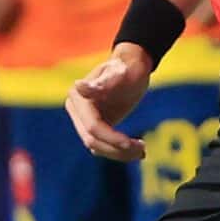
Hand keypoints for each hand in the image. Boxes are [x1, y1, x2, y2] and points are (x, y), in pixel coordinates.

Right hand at [67, 45, 151, 160]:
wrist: (131, 66)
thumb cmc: (127, 67)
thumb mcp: (119, 74)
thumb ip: (102, 83)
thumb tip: (79, 87)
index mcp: (78, 97)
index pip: (93, 127)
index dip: (111, 139)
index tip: (132, 144)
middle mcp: (77, 110)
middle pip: (92, 140)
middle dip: (116, 149)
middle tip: (143, 149)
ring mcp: (84, 119)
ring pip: (97, 147)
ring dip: (119, 153)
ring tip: (143, 151)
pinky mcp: (95, 125)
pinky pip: (103, 145)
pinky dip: (119, 151)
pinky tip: (138, 151)